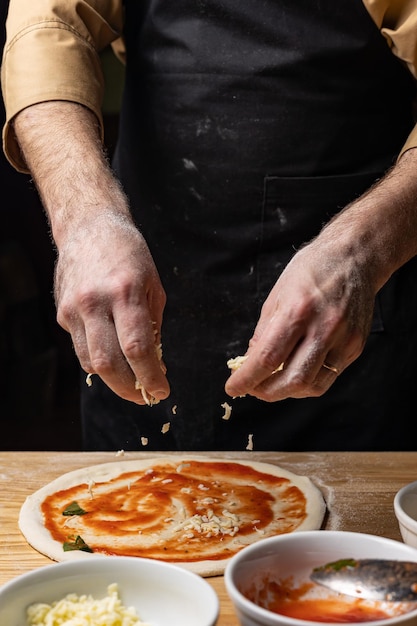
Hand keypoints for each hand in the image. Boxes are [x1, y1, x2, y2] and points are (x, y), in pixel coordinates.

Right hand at [12, 101, 169, 404]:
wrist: (89, 228)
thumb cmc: (130, 256)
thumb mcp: (154, 287)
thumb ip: (153, 328)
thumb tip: (155, 366)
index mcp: (126, 292)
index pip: (137, 349)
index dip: (151, 377)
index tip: (162, 391)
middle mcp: (95, 302)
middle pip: (109, 364)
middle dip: (129, 389)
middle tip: (146, 397)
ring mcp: (74, 309)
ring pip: (90, 362)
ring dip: (113, 381)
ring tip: (132, 383)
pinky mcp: (62, 313)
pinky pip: (80, 349)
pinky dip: (98, 362)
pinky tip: (113, 361)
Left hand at [225, 234, 374, 400]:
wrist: (354, 257)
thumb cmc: (311, 270)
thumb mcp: (277, 295)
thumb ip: (264, 332)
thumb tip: (252, 361)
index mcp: (298, 310)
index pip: (267, 358)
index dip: (246, 379)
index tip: (232, 388)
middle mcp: (324, 327)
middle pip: (292, 380)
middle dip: (265, 392)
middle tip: (251, 389)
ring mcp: (343, 339)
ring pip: (312, 386)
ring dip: (287, 392)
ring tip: (272, 383)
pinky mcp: (355, 347)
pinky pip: (328, 377)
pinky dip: (307, 383)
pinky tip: (295, 374)